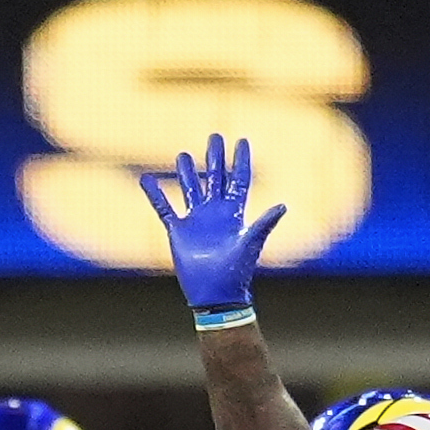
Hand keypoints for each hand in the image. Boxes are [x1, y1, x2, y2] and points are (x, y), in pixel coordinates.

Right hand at [135, 132, 286, 314]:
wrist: (215, 293)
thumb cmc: (236, 271)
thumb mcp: (251, 244)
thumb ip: (264, 224)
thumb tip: (283, 205)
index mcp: (234, 213)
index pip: (239, 180)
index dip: (240, 161)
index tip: (242, 141)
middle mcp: (215, 212)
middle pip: (215, 178)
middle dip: (215, 157)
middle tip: (215, 136)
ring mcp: (196, 220)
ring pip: (191, 189)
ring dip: (187, 172)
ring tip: (183, 154)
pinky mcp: (178, 230)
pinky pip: (164, 207)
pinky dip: (155, 194)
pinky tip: (146, 179)